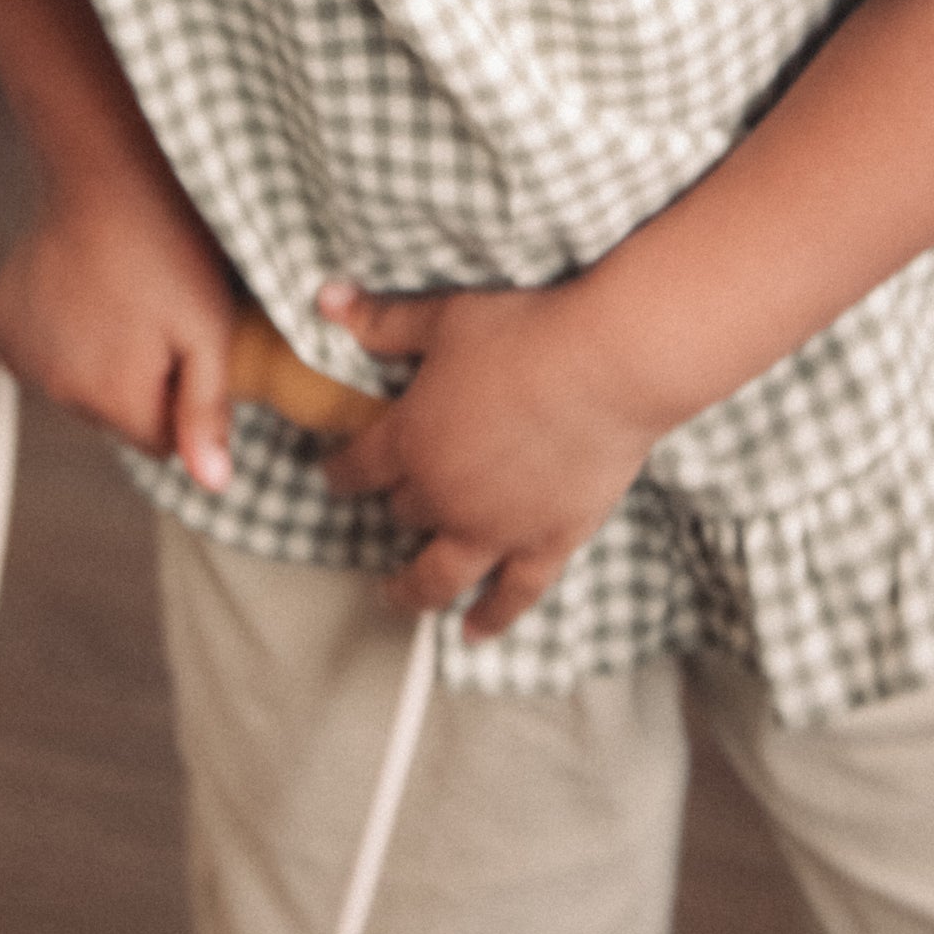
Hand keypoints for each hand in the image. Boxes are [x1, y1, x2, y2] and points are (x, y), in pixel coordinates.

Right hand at [0, 184, 238, 493]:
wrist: (104, 173)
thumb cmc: (168, 248)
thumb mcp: (209, 328)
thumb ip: (207, 412)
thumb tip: (213, 484)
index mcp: (112, 400)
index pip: (161, 443)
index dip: (183, 399)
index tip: (188, 347)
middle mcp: (56, 391)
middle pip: (115, 417)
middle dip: (139, 382)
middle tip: (157, 314)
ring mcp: (22, 358)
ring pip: (77, 387)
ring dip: (97, 359)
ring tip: (120, 296)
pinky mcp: (2, 326)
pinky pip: (43, 356)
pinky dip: (60, 337)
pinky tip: (81, 292)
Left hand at [317, 278, 661, 638]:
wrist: (608, 365)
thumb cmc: (525, 332)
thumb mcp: (444, 318)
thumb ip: (383, 320)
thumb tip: (326, 300)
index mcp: (411, 441)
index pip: (357, 468)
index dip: (340, 470)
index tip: (334, 473)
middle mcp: (444, 496)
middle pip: (402, 512)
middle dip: (392, 506)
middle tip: (391, 504)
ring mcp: (496, 529)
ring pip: (438, 576)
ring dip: (411, 590)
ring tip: (394, 597)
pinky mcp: (548, 543)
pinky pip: (512, 595)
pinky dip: (491, 617)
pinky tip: (475, 633)